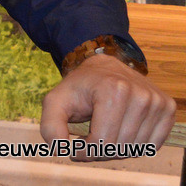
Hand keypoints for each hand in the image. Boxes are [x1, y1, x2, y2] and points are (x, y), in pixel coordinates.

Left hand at [40, 54, 176, 157]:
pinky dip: (133, 146)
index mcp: (114, 89)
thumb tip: (62, 149)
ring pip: (136, 149)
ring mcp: (158, 102)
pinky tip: (121, 130)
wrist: (104, 68)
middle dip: (99, 151)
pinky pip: (151, 146)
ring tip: (103, 132)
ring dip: (116, 149)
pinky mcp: (168, 109)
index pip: (102, 142)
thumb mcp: (55, 102)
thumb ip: (50, 127)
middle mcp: (140, 95)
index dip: (84, 151)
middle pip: (120, 148)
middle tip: (88, 139)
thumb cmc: (79, 87)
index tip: (75, 145)